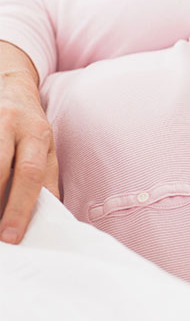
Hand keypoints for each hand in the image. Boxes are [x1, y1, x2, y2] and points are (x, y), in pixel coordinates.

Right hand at [0, 70, 59, 243]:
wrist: (10, 85)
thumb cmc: (31, 128)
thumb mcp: (48, 149)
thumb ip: (48, 180)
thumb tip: (54, 217)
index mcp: (37, 134)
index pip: (31, 174)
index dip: (22, 207)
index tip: (13, 235)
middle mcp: (10, 124)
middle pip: (0, 169)